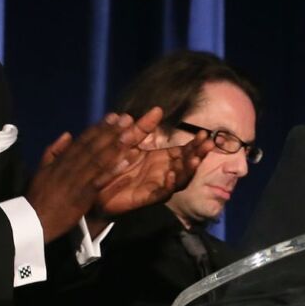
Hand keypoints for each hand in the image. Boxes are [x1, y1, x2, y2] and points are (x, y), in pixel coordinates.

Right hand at [25, 112, 152, 241]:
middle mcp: (70, 167)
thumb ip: (54, 151)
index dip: (99, 128)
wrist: (34, 220)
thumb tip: (68, 134)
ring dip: (115, 147)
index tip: (112, 117)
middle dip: (110, 132)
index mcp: (61, 161)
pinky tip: (125, 162)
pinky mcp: (83, 196)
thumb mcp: (42, 169)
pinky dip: (113, 171)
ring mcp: (77, 181)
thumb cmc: (39, 197)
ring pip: (98, 160)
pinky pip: (101, 181)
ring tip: (130, 135)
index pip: (82, 141)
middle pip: (93, 146)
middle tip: (126, 119)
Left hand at [88, 116, 213, 228]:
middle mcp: (164, 172)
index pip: (185, 151)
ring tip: (194, 159)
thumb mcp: (129, 140)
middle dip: (199, 155)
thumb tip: (157, 108)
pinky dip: (168, 185)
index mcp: (162, 159)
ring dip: (188, 170)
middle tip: (209, 145)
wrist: (95, 186)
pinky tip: (171, 175)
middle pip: (188, 165)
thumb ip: (143, 127)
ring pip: (180, 180)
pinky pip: (162, 193)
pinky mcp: (147, 197)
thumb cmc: (114, 163)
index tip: (204, 134)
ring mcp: (157, 185)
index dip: (196, 144)